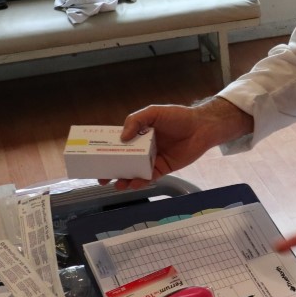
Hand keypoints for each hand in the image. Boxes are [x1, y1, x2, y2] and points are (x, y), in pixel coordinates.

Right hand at [104, 97, 250, 189]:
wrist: (202, 127)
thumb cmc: (178, 116)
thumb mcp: (154, 112)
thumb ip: (136, 121)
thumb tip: (122, 137)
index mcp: (138, 134)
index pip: (118, 144)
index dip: (105, 151)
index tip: (93, 158)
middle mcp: (143, 148)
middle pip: (123, 161)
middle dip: (111, 170)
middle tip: (101, 178)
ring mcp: (153, 159)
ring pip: (134, 172)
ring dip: (125, 179)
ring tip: (118, 184)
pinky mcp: (164, 168)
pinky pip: (149, 177)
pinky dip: (141, 181)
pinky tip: (134, 183)